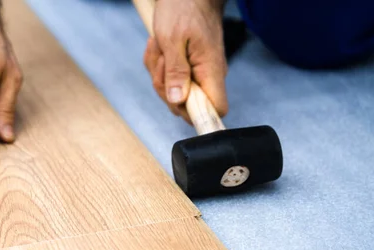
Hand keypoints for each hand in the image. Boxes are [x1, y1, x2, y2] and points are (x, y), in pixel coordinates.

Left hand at [143, 0, 227, 122]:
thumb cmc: (183, 8)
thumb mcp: (172, 39)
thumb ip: (175, 72)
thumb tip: (177, 101)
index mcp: (211, 71)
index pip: (215, 110)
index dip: (196, 115)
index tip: (175, 100)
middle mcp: (208, 76)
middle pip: (185, 106)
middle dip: (164, 86)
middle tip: (161, 60)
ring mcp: (198, 73)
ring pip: (172, 93)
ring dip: (157, 71)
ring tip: (160, 47)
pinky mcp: (187, 69)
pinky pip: (168, 79)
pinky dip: (158, 65)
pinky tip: (159, 47)